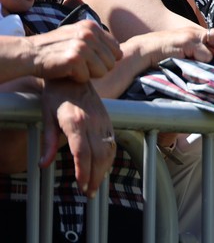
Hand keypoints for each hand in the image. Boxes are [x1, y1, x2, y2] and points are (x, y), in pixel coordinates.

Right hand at [28, 21, 121, 82]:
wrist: (29, 54)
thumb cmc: (54, 48)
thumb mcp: (77, 36)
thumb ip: (97, 41)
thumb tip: (121, 53)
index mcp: (92, 26)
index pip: (116, 49)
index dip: (105, 59)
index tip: (90, 60)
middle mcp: (89, 33)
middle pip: (111, 62)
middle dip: (98, 68)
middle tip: (80, 66)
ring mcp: (82, 45)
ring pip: (102, 71)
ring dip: (88, 74)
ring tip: (73, 68)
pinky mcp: (74, 58)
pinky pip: (86, 77)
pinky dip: (76, 79)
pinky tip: (66, 72)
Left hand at [41, 79, 115, 197]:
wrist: (74, 77)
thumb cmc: (56, 96)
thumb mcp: (46, 117)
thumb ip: (48, 142)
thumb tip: (44, 164)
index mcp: (76, 122)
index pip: (82, 152)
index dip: (83, 171)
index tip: (81, 185)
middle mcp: (93, 122)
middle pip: (98, 155)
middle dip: (95, 176)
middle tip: (89, 192)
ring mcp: (103, 120)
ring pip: (109, 150)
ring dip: (104, 170)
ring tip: (96, 184)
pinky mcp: (108, 120)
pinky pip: (112, 142)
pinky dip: (109, 158)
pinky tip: (103, 167)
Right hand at [138, 26, 213, 65]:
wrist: (144, 50)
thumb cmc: (164, 53)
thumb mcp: (186, 53)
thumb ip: (200, 55)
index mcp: (198, 35)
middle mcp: (197, 32)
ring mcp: (192, 36)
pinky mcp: (185, 42)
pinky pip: (203, 52)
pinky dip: (206, 59)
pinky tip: (205, 65)